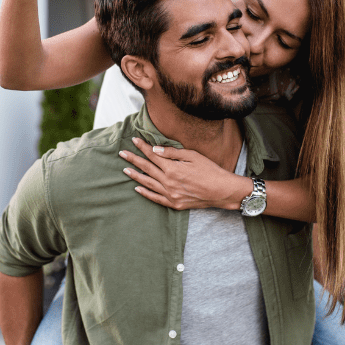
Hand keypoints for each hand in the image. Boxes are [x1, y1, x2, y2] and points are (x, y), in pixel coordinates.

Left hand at [119, 137, 249, 210]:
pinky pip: (155, 198)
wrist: (222, 191)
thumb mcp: (193, 156)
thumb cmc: (210, 170)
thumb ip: (172, 153)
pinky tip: (137, 188)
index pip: (153, 155)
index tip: (134, 140)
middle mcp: (168, 182)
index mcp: (172, 168)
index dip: (143, 147)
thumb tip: (154, 149)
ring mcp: (170, 195)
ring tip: (125, 170)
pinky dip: (145, 193)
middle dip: (133, 159)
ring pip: (148, 183)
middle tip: (122, 153)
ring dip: (135, 176)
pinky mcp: (174, 204)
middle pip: (147, 168)